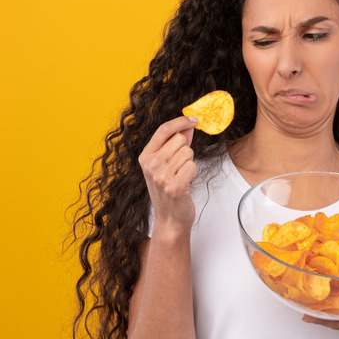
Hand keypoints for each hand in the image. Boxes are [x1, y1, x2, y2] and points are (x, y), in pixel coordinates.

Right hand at [138, 116, 197, 234]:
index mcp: (145, 157)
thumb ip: (175, 143)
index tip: (193, 119)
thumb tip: (188, 125)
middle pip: (180, 140)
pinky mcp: (174, 186)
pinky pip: (192, 166)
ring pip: (188, 153)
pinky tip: (185, 183)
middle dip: (186, 150)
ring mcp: (161, 176)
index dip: (180, 121)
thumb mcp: (165, 164)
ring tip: (181, 176)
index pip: (163, 129)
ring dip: (189, 163)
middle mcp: (150, 165)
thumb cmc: (168, 190)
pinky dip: (193, 173)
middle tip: (180, 167)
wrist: (170, 219)